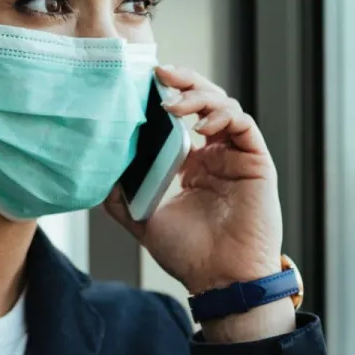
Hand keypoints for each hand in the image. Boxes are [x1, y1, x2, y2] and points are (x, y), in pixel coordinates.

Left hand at [104, 66, 282, 297]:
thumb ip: (121, 196)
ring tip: (175, 103)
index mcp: (194, 164)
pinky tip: (201, 123)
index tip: (143, 84)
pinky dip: (223, 115)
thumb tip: (98, 170)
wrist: (220, 280)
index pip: (181, 117)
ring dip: (199, 97)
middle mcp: (216, 155)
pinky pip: (243, 125)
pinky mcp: (256, 163)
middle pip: (204, 102)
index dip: (166, 96)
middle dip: (183, 83)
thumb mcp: (143, 220)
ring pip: (224, 106)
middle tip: (160, 74)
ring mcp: (237, 157)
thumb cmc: (189, 255)